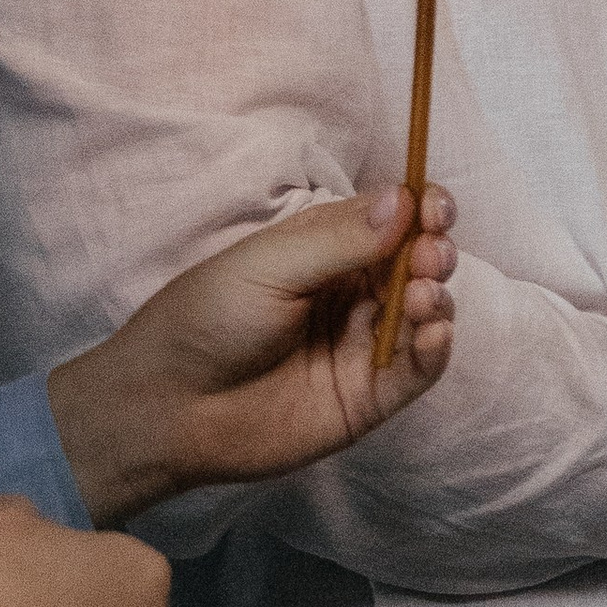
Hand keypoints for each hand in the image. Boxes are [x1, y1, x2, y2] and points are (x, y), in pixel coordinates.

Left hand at [46, 188, 457, 528]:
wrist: (168, 407)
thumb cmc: (204, 321)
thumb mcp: (268, 264)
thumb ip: (340, 238)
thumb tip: (406, 199)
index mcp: (325, 249)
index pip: (392, 218)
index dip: (422, 208)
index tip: (437, 208)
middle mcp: (351, 294)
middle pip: (418, 264)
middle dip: (434, 253)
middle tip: (429, 257)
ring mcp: (362, 345)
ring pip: (426, 314)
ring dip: (438, 298)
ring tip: (421, 297)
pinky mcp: (368, 397)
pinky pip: (418, 371)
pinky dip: (436, 350)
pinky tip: (432, 334)